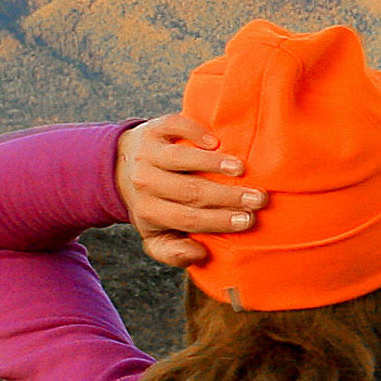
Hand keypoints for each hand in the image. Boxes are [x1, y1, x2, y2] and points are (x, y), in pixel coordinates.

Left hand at [115, 114, 260, 271]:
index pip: (187, 218)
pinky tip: (216, 141)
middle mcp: (145, 181)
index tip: (247, 221)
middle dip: (226, 196)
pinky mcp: (154, 128)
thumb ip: (173, 252)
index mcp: (148, 211)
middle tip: (258, 198)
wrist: (122, 166)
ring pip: (182, 159)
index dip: (218, 221)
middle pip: (189, 191)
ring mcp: (148, 153)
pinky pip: (175, 127)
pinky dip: (194, 132)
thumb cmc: (153, 203)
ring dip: (213, 164)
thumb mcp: (156, 234)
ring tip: (241, 169)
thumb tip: (199, 253)